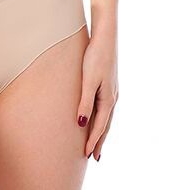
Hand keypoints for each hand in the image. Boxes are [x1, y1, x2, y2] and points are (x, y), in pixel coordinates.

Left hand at [77, 28, 118, 160]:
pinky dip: (102, 117)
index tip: (88, 155)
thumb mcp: (88, 80)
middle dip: (100, 141)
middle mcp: (113, 97)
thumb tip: (81, 124)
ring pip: (107, 116)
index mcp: (108, 99)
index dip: (93, 141)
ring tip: (96, 141)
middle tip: (95, 157)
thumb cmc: (95, 56)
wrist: (105, 36)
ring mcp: (112, 90)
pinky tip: (98, 116)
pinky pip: (106, 106)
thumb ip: (85, 102)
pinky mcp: (109, 83)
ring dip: (101, 130)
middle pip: (106, 125)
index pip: (100, 126)